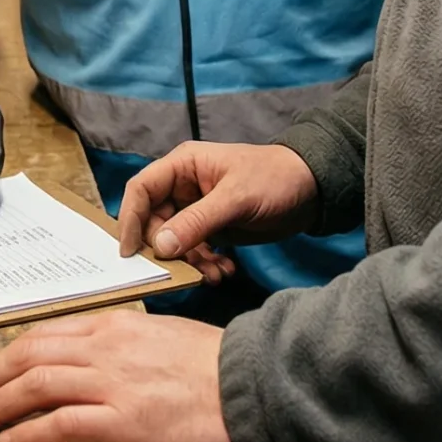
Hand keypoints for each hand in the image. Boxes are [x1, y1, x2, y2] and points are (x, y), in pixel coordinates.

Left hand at [0, 311, 232, 441]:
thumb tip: (87, 365)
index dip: (5, 357)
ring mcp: (112, 382)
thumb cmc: (213, 368)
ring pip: (33, 386)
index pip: (43, 335)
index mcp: (114, 325)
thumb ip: (120, 346)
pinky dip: (27, 434)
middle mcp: (106, 347)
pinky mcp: (123, 420)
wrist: (252, 385)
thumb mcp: (160, 339)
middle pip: (26, 356)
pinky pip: (59, 424)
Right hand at [119, 142, 318, 286]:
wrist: (312, 190)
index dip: (130, 220)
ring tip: (213, 275)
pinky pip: (195, 251)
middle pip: (155, 223)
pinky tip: (225, 270)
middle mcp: (183, 187)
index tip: (129, 252)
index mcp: (183, 166)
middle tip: (185, 272)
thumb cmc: (275, 179)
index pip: (141, 190)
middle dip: (169, 251)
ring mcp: (197, 209)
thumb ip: (198, 221)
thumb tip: (161, 247)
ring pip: (175, 242)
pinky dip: (205, 264)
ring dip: (190, 263)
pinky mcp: (211, 228)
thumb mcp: (236, 198)